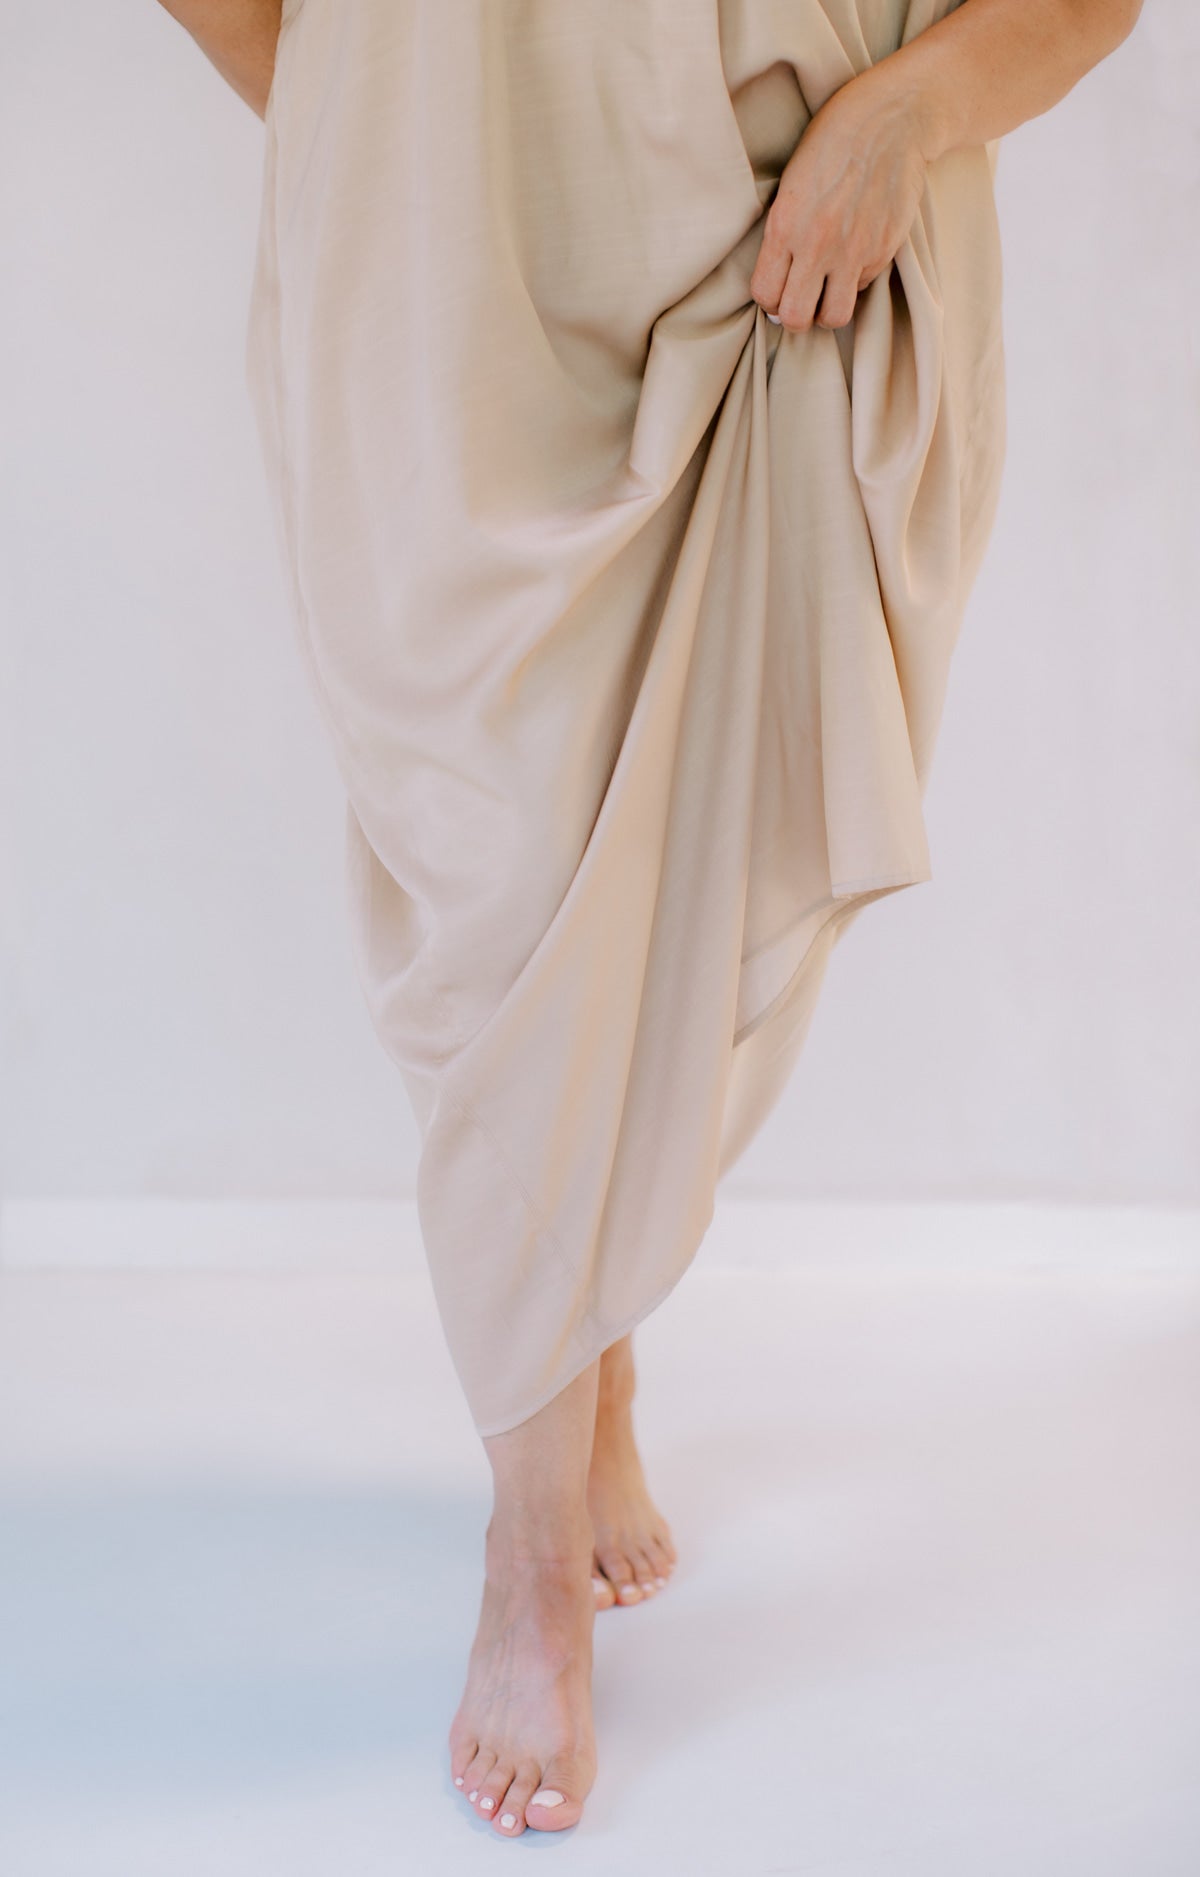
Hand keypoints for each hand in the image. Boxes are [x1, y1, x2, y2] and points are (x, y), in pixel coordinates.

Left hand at [749, 72, 936, 332]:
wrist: (890, 120)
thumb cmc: (833, 143)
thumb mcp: (791, 184)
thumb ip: (783, 232)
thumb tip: (780, 281)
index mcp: (785, 225)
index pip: (765, 294)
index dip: (769, 300)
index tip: (778, 292)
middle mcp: (817, 245)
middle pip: (796, 318)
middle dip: (795, 317)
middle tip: (801, 300)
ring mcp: (853, 251)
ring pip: (834, 318)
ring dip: (828, 311)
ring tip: (828, 290)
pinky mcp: (883, 251)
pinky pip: (861, 287)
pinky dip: (855, 280)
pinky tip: (855, 252)